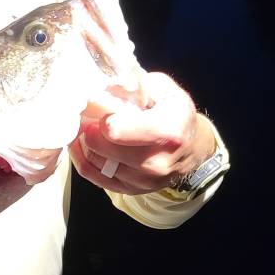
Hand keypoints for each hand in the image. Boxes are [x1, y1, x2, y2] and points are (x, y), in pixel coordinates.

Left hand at [69, 72, 215, 195]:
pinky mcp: (132, 191)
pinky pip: (94, 177)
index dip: (102, 118)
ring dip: (84, 144)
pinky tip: (82, 144)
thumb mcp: (164, 89)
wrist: (192, 147)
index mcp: (168, 132)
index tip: (100, 109)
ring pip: (95, 162)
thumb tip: (104, 85)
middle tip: (85, 116)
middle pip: (101, 147)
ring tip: (85, 127)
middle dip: (88, 129)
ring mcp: (145, 181)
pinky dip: (83, 160)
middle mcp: (158, 162)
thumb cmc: (175, 113)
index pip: (115, 130)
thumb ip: (135, 84)